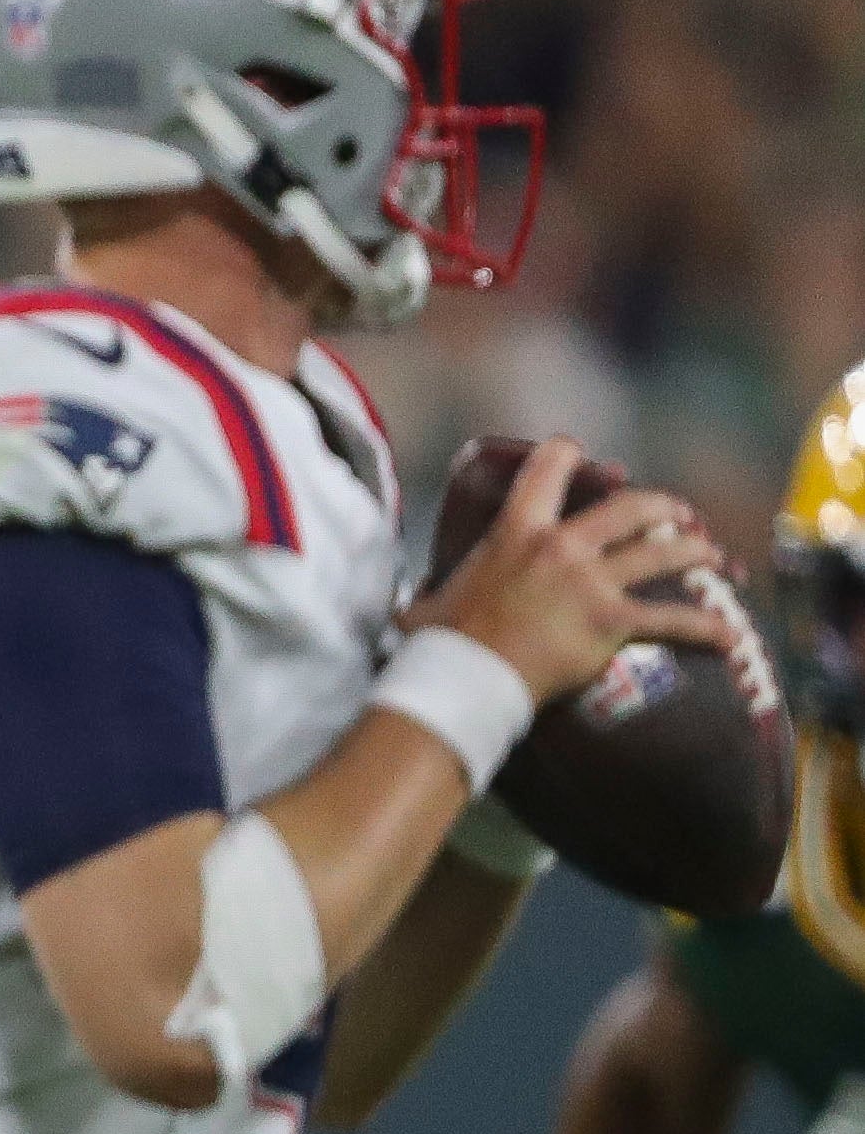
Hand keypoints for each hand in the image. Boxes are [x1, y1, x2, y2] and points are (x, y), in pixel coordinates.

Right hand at [405, 438, 726, 706]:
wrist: (461, 679)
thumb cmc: (436, 644)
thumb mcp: (425, 600)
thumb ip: (429, 590)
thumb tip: (403, 605)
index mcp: (517, 531)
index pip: (550, 467)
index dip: (569, 454)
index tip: (581, 456)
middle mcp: (561, 546)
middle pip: (631, 507)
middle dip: (662, 506)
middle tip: (674, 514)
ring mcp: (591, 582)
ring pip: (665, 552)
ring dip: (697, 552)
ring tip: (713, 557)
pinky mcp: (612, 621)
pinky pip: (675, 622)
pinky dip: (708, 630)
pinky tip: (730, 637)